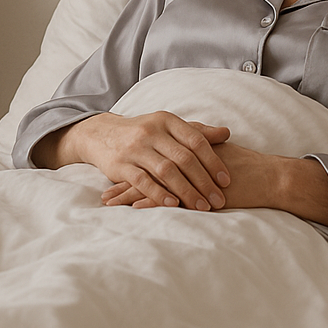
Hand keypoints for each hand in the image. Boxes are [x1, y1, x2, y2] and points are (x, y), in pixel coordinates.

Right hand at [39, 111, 231, 210]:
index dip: (213, 162)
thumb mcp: (167, 127)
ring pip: (166, 171)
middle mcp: (151, 132)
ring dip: (187, 191)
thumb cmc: (143, 133)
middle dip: (204, 182)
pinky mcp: (120, 165)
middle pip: (183, 158)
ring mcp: (135, 148)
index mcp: (166, 120)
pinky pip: (143, 181)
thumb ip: (196, 131)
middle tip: (219, 200)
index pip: (196, 141)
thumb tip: (226, 133)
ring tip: (202, 207)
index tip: (226, 181)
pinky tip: (174, 205)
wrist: (101, 134)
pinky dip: (159, 194)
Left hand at [103, 141, 327, 230]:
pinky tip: (135, 211)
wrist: (266, 177)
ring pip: (154, 185)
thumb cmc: (245, 170)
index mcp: (187, 153)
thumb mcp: (217, 158)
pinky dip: (151, 203)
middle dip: (125, 183)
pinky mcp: (197, 192)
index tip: (115, 175)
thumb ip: (199, 156)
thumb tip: (183, 162)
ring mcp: (189, 177)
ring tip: (110, 204)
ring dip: (130, 196)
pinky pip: (170, 198)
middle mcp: (184, 162)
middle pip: (147, 171)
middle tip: (104, 194)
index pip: (154, 159)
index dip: (135, 167)